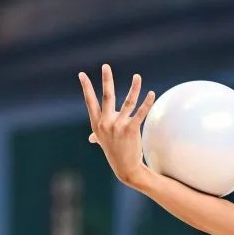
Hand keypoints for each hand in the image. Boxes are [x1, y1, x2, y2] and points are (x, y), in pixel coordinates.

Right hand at [79, 64, 156, 186]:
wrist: (125, 168)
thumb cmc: (114, 153)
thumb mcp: (102, 142)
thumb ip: (97, 134)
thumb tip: (92, 137)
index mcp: (97, 123)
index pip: (90, 102)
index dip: (86, 88)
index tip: (82, 75)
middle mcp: (106, 123)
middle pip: (107, 97)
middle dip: (106, 80)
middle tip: (106, 66)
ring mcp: (118, 126)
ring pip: (128, 102)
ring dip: (134, 88)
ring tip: (138, 76)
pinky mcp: (131, 130)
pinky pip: (140, 113)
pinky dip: (147, 103)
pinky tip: (151, 94)